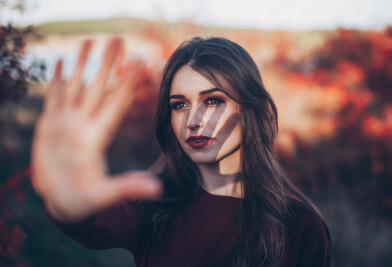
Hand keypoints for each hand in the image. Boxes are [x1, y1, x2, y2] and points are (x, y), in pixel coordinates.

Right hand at [31, 38, 161, 221]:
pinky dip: (58, 79)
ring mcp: (67, 123)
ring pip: (77, 86)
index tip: (139, 63)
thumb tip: (158, 190)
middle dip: (108, 64)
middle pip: (99, 87)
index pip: (116, 104)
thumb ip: (128, 188)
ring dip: (84, 64)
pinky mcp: (49, 125)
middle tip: (118, 40)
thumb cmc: (83, 201)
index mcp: (98, 137)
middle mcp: (85, 124)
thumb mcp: (104, 195)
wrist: (62, 202)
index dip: (127, 84)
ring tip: (90, 40)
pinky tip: (64, 61)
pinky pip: (55, 97)